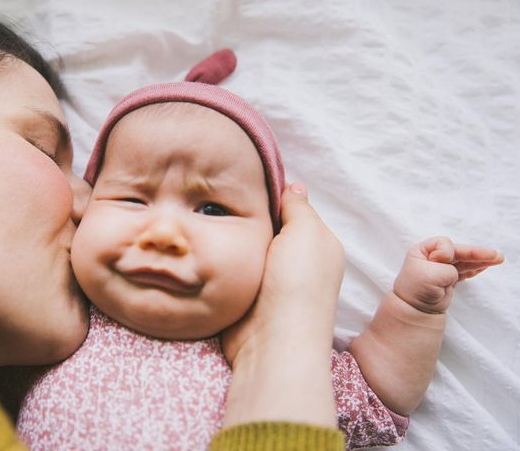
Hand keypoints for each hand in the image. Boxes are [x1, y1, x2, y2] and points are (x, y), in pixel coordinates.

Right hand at [221, 182, 345, 366]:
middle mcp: (294, 261)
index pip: (291, 209)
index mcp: (316, 244)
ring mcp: (267, 279)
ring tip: (202, 216)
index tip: (241, 178)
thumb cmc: (297, 283)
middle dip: (245, 215)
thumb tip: (294, 184)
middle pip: (265, 226)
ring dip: (229, 237)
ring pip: (244, 246)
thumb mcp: (307, 232)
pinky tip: (203, 244)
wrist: (272, 340)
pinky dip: (220, 258)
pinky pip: (230, 267)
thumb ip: (299, 206)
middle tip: (216, 197)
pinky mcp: (244, 294)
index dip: (269, 194)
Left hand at [393, 236, 503, 313]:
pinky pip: (464, 271)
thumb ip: (446, 268)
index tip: (442, 261)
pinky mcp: (448, 279)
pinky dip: (474, 269)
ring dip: (480, 260)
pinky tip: (485, 267)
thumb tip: (453, 270)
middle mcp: (432, 257)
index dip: (447, 252)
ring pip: (464, 261)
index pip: (443, 243)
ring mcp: (441, 268)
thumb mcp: (430, 275)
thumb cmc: (417, 290)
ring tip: (497, 259)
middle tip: (494, 255)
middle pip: (458, 251)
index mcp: (422, 251)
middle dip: (476, 253)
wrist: (414, 310)